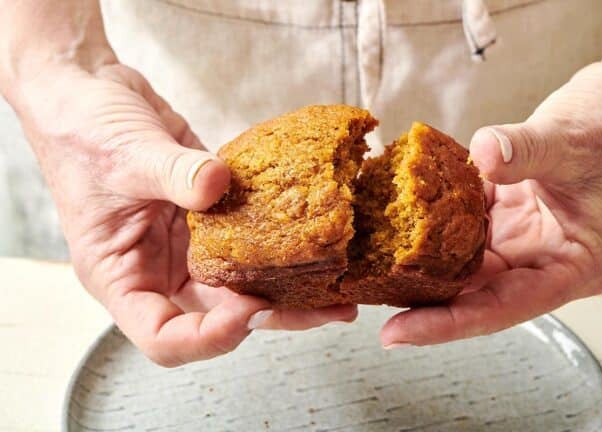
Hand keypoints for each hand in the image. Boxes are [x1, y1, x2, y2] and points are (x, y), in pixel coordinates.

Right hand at [14, 62, 356, 365]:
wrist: (92, 92)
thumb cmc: (83, 131)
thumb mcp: (124, 154)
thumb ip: (175, 173)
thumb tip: (221, 186)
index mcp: (122, 276)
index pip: (163, 337)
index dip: (209, 338)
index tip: (249, 308)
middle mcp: (158, 270)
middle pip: (217, 318)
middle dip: (272, 317)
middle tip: (325, 308)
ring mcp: (187, 246)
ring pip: (241, 283)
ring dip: (288, 288)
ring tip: (338, 289)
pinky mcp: (211, 217)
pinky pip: (249, 240)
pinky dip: (281, 245)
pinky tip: (320, 242)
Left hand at [381, 60, 601, 347]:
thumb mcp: (574, 141)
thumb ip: (526, 150)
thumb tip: (483, 153)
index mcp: (574, 266)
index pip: (503, 308)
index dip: (447, 323)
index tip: (399, 333)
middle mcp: (545, 259)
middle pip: (475, 292)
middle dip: (423, 298)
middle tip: (370, 298)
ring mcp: (524, 236)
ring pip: (464, 259)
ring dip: (423, 258)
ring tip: (373, 265)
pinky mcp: (508, 211)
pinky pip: (464, 221)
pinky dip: (436, 216)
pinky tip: (402, 212)